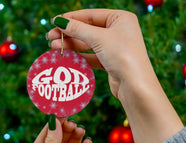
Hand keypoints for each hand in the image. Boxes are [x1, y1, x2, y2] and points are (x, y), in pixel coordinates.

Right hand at [47, 9, 182, 142]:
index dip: (71, 18)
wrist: (135, 86)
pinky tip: (67, 56)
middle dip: (69, 33)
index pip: (91, 15)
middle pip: (88, 29)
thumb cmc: (123, 56)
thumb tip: (59, 21)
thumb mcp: (99, 38)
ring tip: (54, 47)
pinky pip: (92, 56)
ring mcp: (115, 47)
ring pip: (89, 44)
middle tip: (50, 37)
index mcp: (120, 19)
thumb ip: (78, 29)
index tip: (54, 22)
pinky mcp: (111, 62)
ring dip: (72, 45)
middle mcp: (119, 31)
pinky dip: (80, 56)